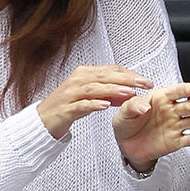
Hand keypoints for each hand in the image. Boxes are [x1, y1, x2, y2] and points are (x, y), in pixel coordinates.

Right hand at [37, 65, 151, 139]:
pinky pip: (81, 105)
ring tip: (128, 93)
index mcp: (84, 74)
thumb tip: (130, 93)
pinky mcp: (65, 109)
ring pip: (93, 88)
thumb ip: (110, 94)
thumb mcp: (92, 98)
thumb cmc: (68, 107)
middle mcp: (77, 80)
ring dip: (112, 90)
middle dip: (126, 79)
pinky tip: (105, 106)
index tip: (146, 80)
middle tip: (143, 83)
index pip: (111, 70)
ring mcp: (70, 94)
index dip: (129, 73)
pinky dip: (93, 104)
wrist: (43, 120)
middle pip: (104, 76)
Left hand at [114, 83, 189, 172]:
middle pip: (186, 106)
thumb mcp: (124, 112)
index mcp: (160, 98)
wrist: (126, 145)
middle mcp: (171, 110)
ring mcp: (175, 125)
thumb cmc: (126, 123)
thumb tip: (144, 106)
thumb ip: (133, 106)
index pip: (174, 91)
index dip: (183, 89)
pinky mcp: (176, 141)